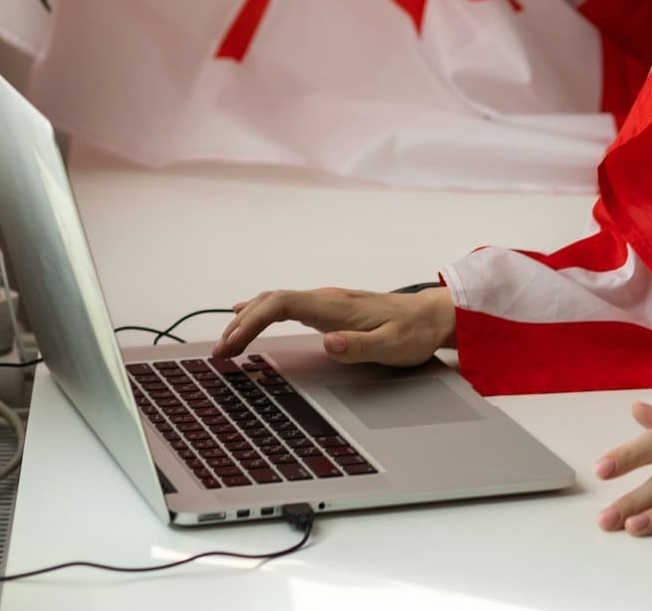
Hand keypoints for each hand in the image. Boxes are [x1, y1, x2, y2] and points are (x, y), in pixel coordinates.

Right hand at [211, 286, 454, 366]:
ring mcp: (326, 301)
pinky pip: (285, 305)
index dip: (252, 320)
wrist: (431, 316)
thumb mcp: (392, 345)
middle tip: (219, 353)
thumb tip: (327, 343)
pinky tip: (247, 318)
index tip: (232, 342)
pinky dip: (261, 313)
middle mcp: (325, 298)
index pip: (280, 303)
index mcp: (334, 306)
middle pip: (271, 301)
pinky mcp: (328, 308)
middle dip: (241, 324)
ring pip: (275, 301)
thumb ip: (360, 345)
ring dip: (248, 320)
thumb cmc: (413, 333)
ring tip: (226, 344)